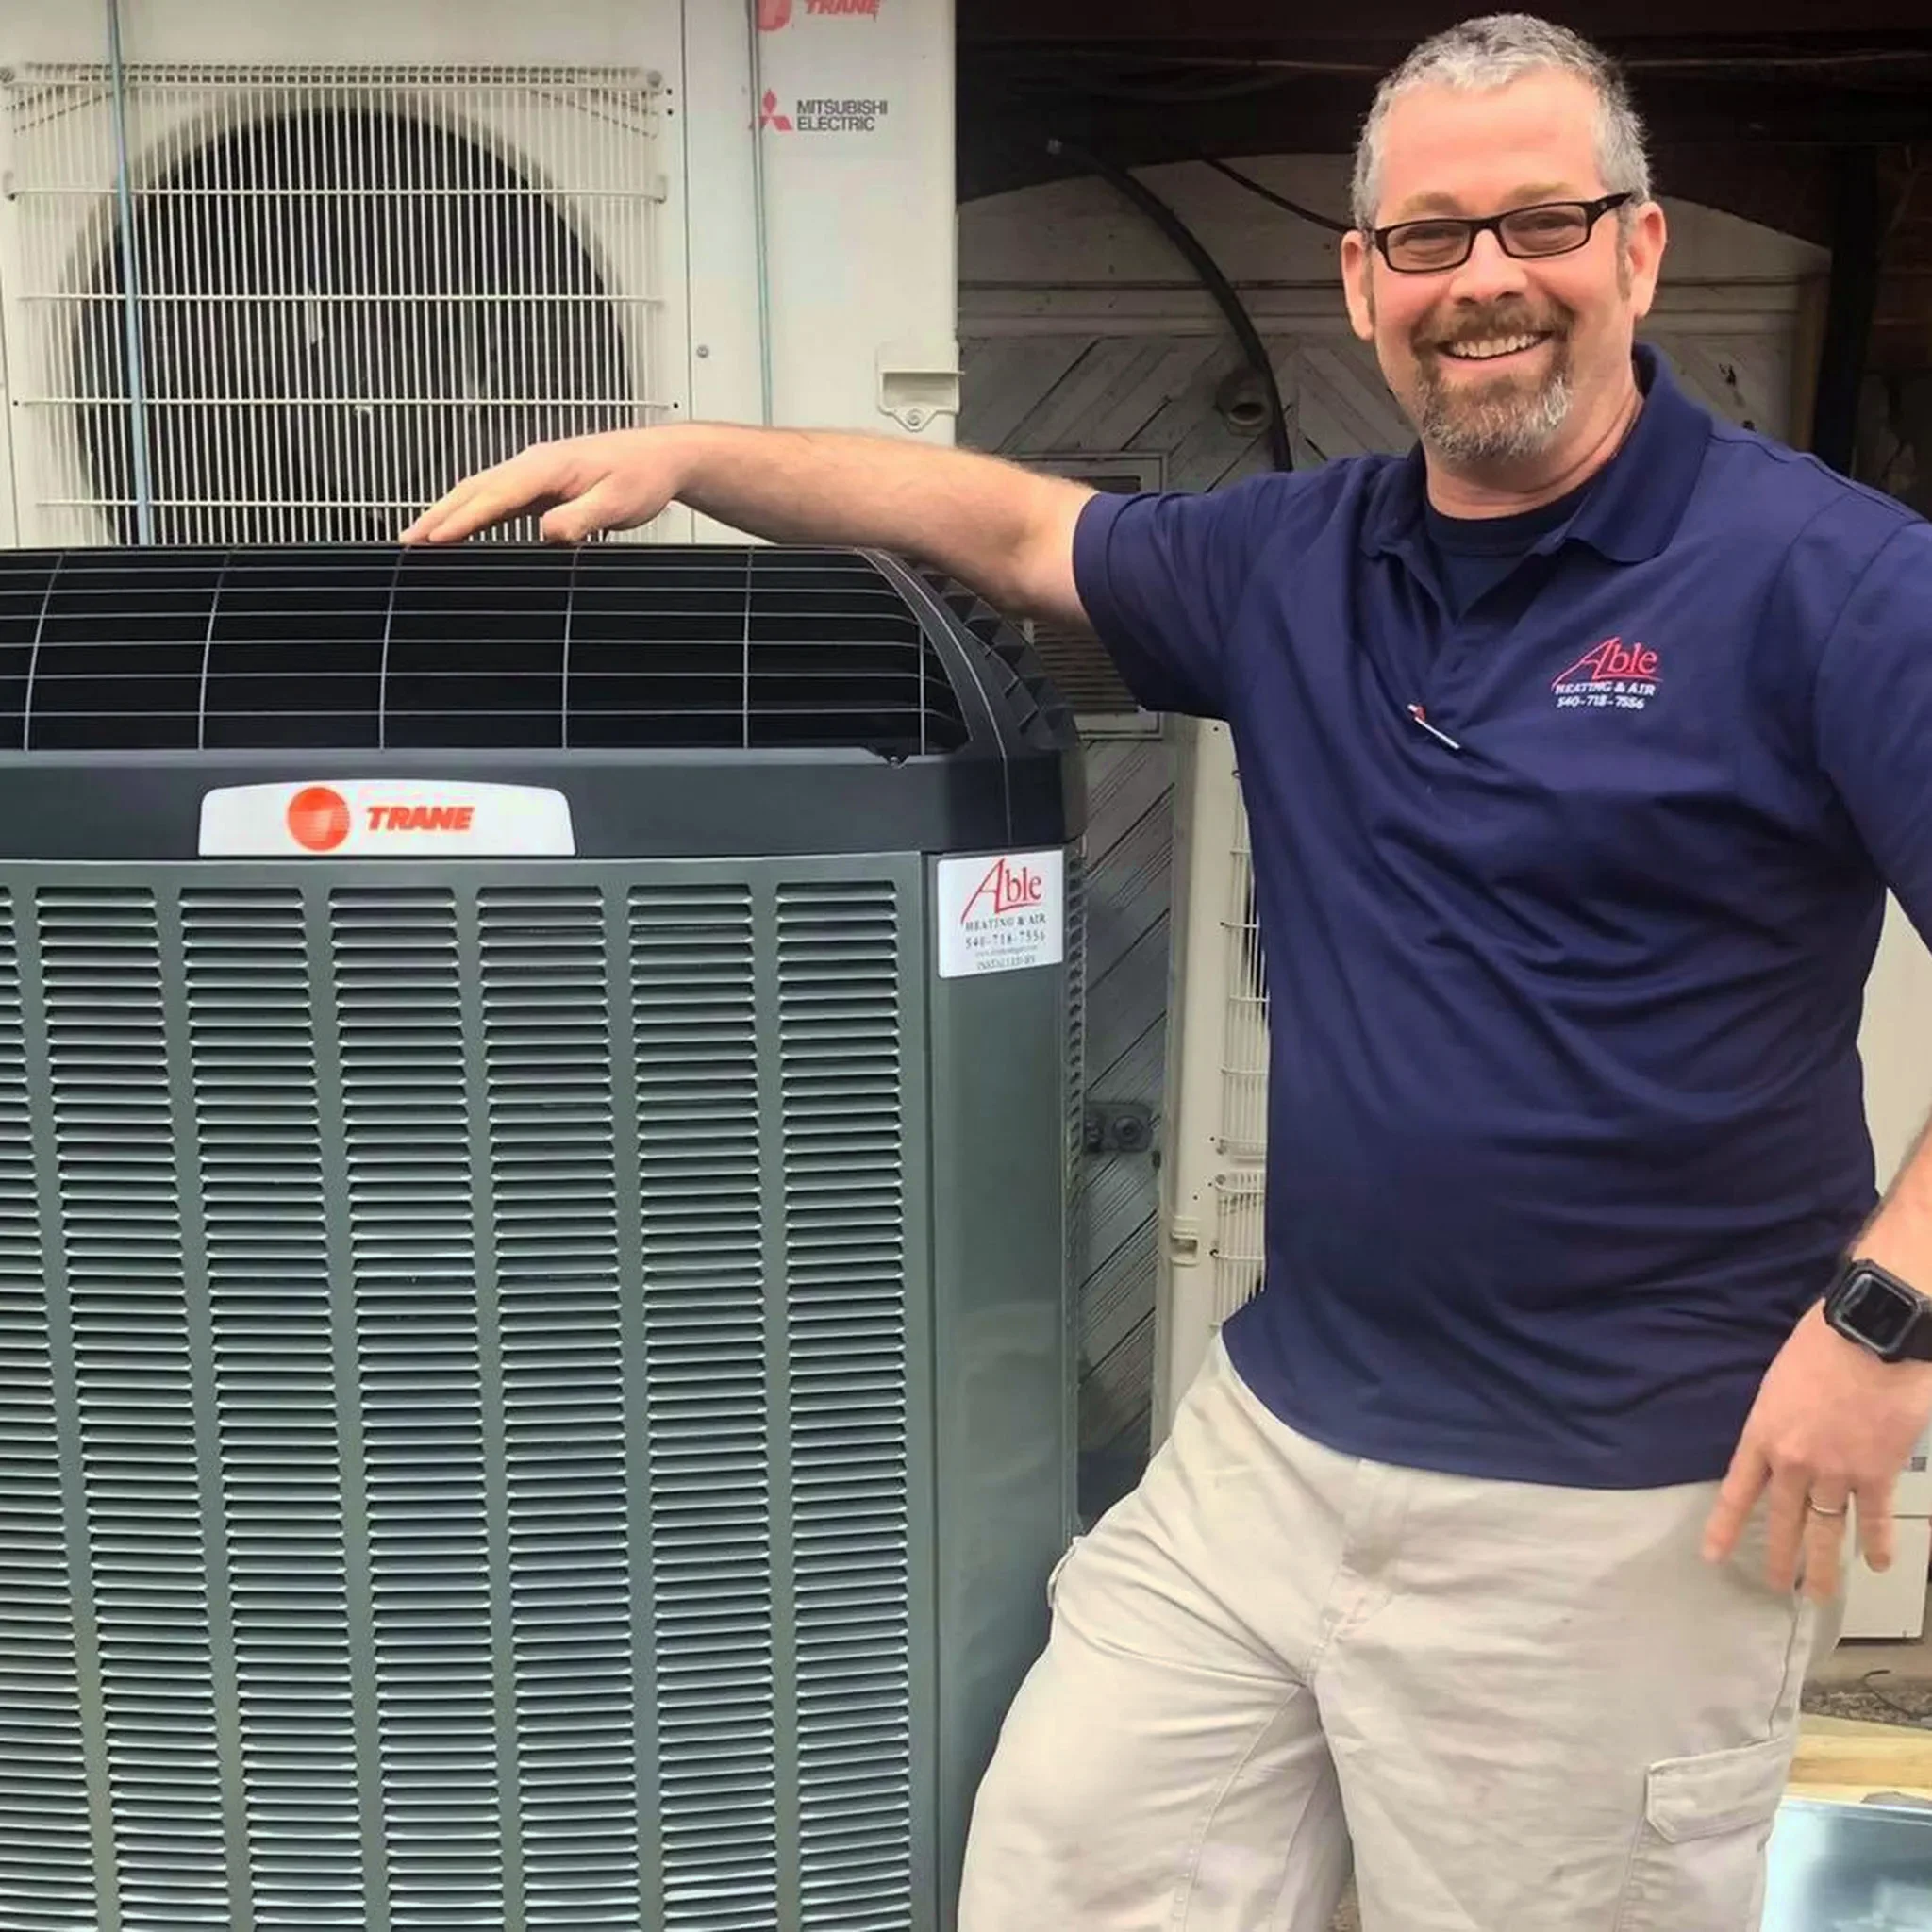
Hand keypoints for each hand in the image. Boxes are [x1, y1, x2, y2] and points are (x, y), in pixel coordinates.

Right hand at [400, 430, 685, 545]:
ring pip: (479, 491)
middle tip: (406, 542)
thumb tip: (547, 532)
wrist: (661, 458)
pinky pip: (495, 497)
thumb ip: (581, 518)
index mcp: (547, 465)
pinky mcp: (539, 483)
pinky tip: (457, 530)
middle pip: (474, 490)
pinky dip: (470, 512)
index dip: (462, 518)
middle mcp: (532, 463)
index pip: (495, 495)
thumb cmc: (642, 477)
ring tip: (417, 538)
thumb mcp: (617, 503)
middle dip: (438, 515)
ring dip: (447, 512)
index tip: (433, 539)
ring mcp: (533, 472)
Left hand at [1702, 1299, 1931, 1602]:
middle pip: (1784, 1519)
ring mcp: (1838, 1473)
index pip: (1738, 1491)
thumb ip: (1782, 1413)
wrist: (1871, 1336)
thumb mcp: (1780, 1379)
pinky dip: (1879, 1543)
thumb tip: (1793, 1428)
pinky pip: (1876, 1518)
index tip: (1713, 1557)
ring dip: (1824, 1566)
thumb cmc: (1822, 1342)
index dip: (1725, 1527)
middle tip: (1777, 1585)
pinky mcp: (1878, 1474)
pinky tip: (1877, 1565)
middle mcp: (1795, 1463)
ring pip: (1827, 1530)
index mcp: (1763, 1435)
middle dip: (1780, 1557)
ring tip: (1819, 1595)